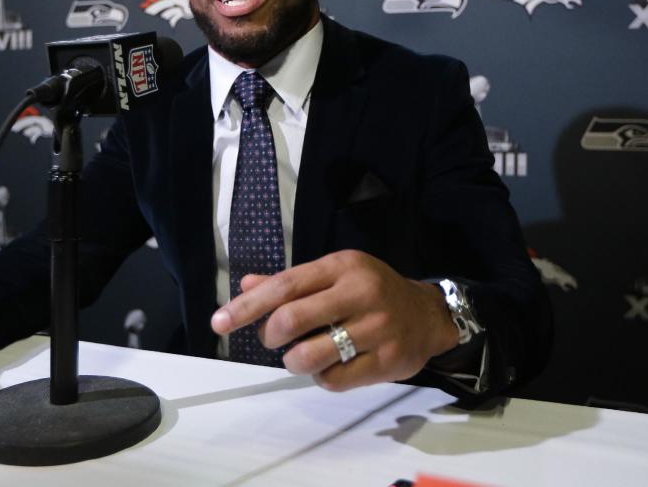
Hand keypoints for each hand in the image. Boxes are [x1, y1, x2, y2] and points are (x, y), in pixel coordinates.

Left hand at [211, 249, 458, 390]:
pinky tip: (328, 366)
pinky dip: (319, 377)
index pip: (284, 286)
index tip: (218, 322)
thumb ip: (290, 282)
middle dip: (269, 336)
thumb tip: (246, 286)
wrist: (429, 314)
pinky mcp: (386, 361)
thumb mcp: (334, 275)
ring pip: (309, 356)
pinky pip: (333, 380)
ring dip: (292, 361)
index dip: (247, 306)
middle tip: (272, 339)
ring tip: (299, 355)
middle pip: (292, 319)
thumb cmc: (371, 291)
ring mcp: (376, 328)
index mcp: (341, 267)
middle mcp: (360, 293)